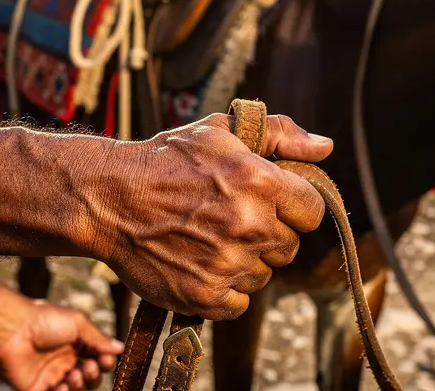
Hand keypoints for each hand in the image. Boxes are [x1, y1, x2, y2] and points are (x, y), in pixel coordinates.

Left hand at [0, 300, 124, 390]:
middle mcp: (66, 361)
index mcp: (76, 344)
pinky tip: (62, 385)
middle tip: (87, 366)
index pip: (98, 359)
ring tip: (73, 374)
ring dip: (80, 384)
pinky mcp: (37, 388)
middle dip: (94, 374)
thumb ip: (99, 339)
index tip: (104, 359)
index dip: (104, 362)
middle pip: (90, 377)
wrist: (14, 330)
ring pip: (76, 389)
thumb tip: (120, 349)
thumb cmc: (45, 320)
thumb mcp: (78, 323)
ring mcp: (52, 375)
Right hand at [85, 112, 332, 320]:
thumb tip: (325, 147)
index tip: (272, 205)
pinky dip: (224, 291)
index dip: (294, 208)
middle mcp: (250, 224)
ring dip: (244, 263)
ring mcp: (227, 263)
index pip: (312, 211)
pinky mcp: (204, 295)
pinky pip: (239, 304)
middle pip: (289, 247)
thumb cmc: (167, 160)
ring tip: (208, 239)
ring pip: (263, 276)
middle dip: (268, 235)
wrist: (108, 198)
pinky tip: (201, 265)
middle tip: (232, 220)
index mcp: (260, 181)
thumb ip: (281, 134)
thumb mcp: (221, 131)